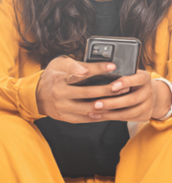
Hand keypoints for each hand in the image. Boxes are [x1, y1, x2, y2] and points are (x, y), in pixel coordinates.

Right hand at [36, 57, 171, 122]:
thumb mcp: (59, 64)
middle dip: (108, 89)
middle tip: (124, 85)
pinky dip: (100, 115)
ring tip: (121, 99)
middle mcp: (60, 94)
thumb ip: (74, 65)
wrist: (36, 95)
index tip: (112, 66)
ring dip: (107, 104)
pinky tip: (112, 110)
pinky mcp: (67, 118)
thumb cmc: (52, 76)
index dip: (98, 69)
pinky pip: (86, 118)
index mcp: (59, 79)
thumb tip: (87, 70)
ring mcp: (63, 108)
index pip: (81, 73)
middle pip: (88, 93)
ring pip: (89, 108)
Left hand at [86, 72, 171, 120]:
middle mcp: (148, 92)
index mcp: (144, 78)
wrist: (149, 95)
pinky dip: (112, 118)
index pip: (138, 79)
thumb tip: (99, 72)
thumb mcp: (130, 74)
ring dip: (110, 114)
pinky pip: (127, 119)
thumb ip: (120, 75)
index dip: (125, 83)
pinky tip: (100, 116)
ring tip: (94, 112)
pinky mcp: (145, 116)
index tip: (112, 86)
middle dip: (112, 103)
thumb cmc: (133, 82)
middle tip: (96, 104)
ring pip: (129, 112)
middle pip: (131, 99)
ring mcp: (148, 105)